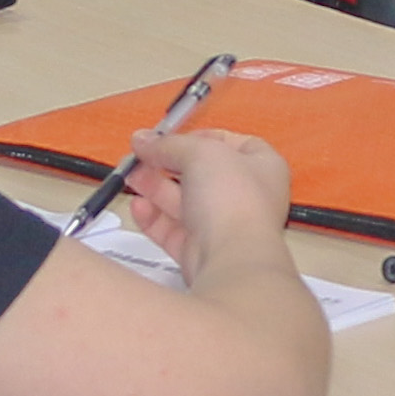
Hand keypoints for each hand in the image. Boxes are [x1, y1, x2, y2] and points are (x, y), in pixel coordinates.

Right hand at [114, 126, 295, 279]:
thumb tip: (144, 139)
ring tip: (131, 177)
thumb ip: (168, 145)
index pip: (231, 144)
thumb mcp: (200, 153)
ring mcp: (224, 227)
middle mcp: (246, 198)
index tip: (171, 136)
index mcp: (263, 167)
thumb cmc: (235, 201)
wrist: (232, 259)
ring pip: (184, 204)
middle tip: (141, 156)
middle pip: (201, 174)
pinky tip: (138, 207)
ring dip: (156, 188)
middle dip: (168, 164)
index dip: (200, 137)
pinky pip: (174, 231)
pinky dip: (154, 218)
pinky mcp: (202, 253)